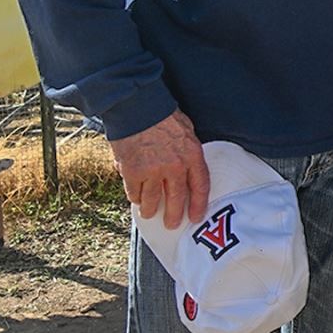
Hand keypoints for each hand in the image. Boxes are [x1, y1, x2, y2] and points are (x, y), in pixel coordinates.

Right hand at [109, 109, 208, 228]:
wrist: (138, 107)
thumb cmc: (163, 116)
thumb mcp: (188, 132)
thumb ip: (188, 153)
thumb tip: (187, 168)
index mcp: (192, 155)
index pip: (200, 186)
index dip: (199, 205)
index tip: (196, 217)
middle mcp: (174, 167)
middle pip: (176, 199)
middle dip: (173, 215)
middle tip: (171, 225)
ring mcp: (152, 171)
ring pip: (152, 200)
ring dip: (150, 209)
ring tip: (149, 214)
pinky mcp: (132, 172)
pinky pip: (134, 193)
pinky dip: (135, 197)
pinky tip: (136, 198)